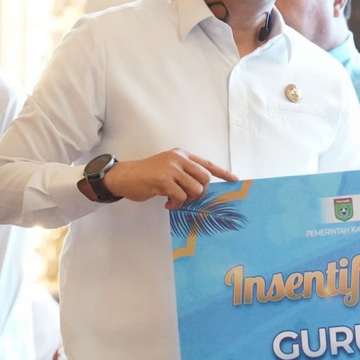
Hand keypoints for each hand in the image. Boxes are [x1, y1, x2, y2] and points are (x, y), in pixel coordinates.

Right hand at [90, 149, 237, 208]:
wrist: (124, 176)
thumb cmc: (147, 175)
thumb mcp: (168, 167)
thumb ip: (184, 173)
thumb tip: (202, 188)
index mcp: (182, 155)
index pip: (207, 164)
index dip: (223, 172)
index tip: (235, 180)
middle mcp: (178, 159)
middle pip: (205, 178)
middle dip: (200, 193)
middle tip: (188, 198)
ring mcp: (171, 168)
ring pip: (195, 189)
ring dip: (187, 200)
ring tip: (174, 200)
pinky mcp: (163, 180)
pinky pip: (181, 197)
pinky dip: (175, 204)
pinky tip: (166, 203)